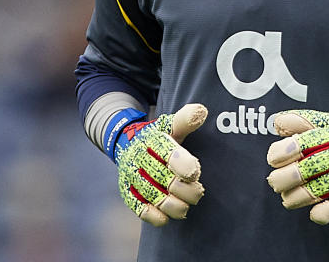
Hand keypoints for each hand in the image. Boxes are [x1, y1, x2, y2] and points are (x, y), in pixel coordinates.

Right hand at [107, 103, 207, 225]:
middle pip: (165, 179)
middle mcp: (139, 157)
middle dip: (186, 190)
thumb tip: (202, 111)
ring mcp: (131, 175)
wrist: (126, 141)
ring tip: (186, 207)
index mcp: (152, 139)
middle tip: (198, 192)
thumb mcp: (169, 125)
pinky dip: (153, 216)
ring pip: (154, 196)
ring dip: (174, 206)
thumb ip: (185, 119)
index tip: (195, 173)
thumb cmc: (158, 136)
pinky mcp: (127, 191)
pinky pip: (138, 208)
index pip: (170, 154)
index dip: (185, 166)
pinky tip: (166, 217)